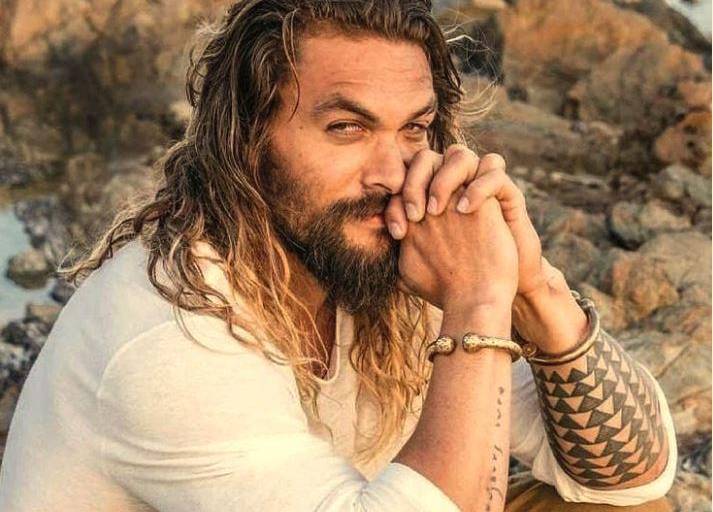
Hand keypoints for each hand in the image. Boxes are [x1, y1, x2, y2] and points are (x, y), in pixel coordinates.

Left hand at [385, 145, 547, 296]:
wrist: (490, 293)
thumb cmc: (452, 282)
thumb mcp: (415, 268)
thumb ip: (395, 251)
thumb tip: (370, 249)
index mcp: (427, 199)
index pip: (404, 179)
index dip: (396, 201)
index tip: (396, 233)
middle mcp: (450, 187)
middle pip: (427, 157)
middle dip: (416, 181)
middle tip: (416, 215)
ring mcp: (476, 187)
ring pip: (460, 154)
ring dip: (445, 177)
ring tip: (439, 210)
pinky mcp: (505, 194)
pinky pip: (494, 171)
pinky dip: (478, 186)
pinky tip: (465, 211)